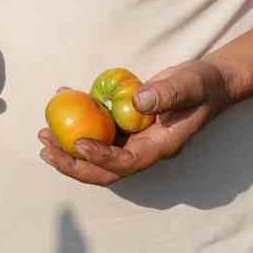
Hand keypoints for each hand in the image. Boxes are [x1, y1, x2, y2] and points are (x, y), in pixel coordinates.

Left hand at [36, 60, 232, 185]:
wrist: (209, 83)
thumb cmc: (202, 85)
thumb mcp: (189, 85)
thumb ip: (167, 94)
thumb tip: (138, 101)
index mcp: (158, 148)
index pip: (125, 163)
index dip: (100, 158)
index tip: (79, 143)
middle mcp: (143, 149)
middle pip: (104, 170)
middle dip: (73, 164)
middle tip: (46, 149)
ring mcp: (133, 139)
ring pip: (96, 154)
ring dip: (68, 148)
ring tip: (43, 134)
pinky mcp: (126, 125)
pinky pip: (98, 129)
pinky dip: (78, 119)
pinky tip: (62, 97)